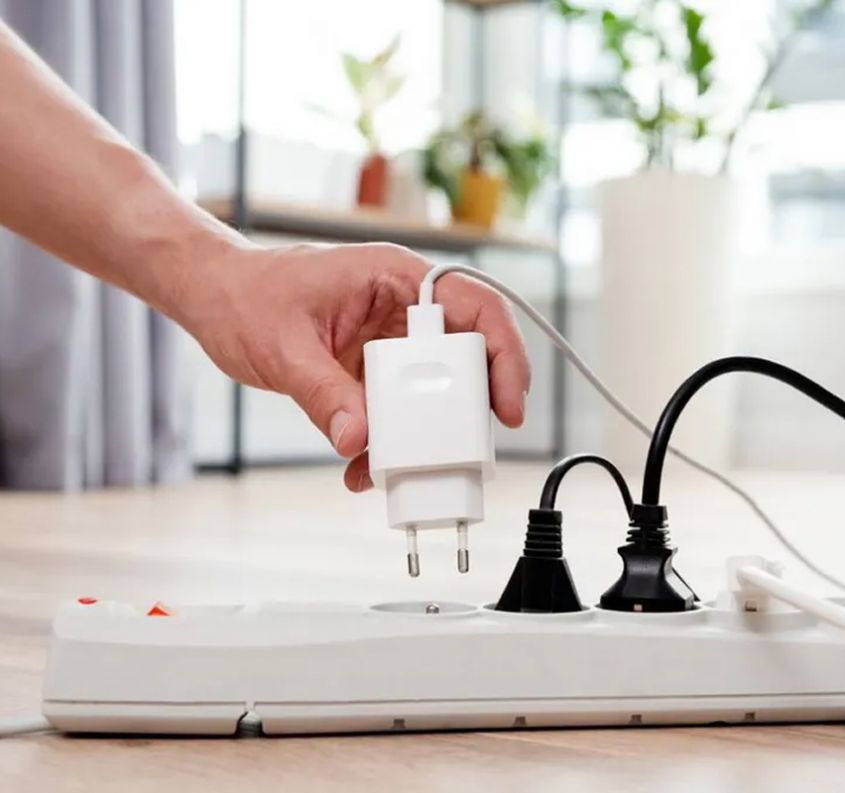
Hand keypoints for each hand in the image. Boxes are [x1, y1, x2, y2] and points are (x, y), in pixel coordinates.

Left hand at [174, 242, 530, 491]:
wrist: (213, 297)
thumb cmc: (246, 295)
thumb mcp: (283, 346)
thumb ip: (323, 393)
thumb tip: (355, 439)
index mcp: (396, 277)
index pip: (477, 307)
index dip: (504, 355)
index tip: (506, 406)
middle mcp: (404, 306)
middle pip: (467, 356)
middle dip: (468, 408)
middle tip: (464, 449)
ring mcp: (391, 340)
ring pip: (434, 391)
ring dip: (424, 435)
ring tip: (404, 467)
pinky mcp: (373, 370)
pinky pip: (398, 410)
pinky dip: (387, 443)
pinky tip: (363, 467)